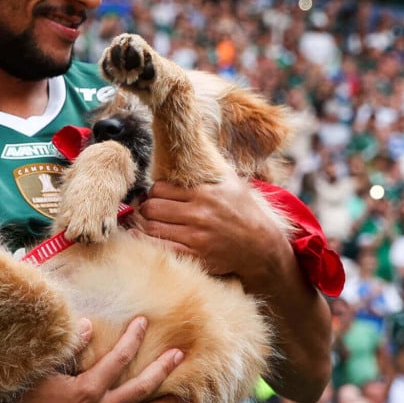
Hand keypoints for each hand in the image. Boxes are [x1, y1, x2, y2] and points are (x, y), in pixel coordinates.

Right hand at [0, 316, 184, 402]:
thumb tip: (89, 325)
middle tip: (180, 356)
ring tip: (182, 398)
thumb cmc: (25, 399)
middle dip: (163, 371)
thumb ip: (71, 347)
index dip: (133, 338)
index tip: (144, 321)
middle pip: (142, 390)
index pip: (119, 359)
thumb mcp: (46, 368)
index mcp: (89, 390)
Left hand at [137, 166, 288, 281]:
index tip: (156, 195)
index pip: (160, 188)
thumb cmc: (244, 211)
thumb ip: (207, 168)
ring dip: (143, 224)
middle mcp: (200, 213)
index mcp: (205, 193)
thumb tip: (189, 146)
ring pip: (151, 227)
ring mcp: (197, 236)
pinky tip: (142, 236)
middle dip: (146, 208)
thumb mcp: (230, 182)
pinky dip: (145, 242)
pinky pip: (160, 247)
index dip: (153, 191)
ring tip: (146, 222)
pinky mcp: (196, 256)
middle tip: (148, 210)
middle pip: (151, 207)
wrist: (262, 246)